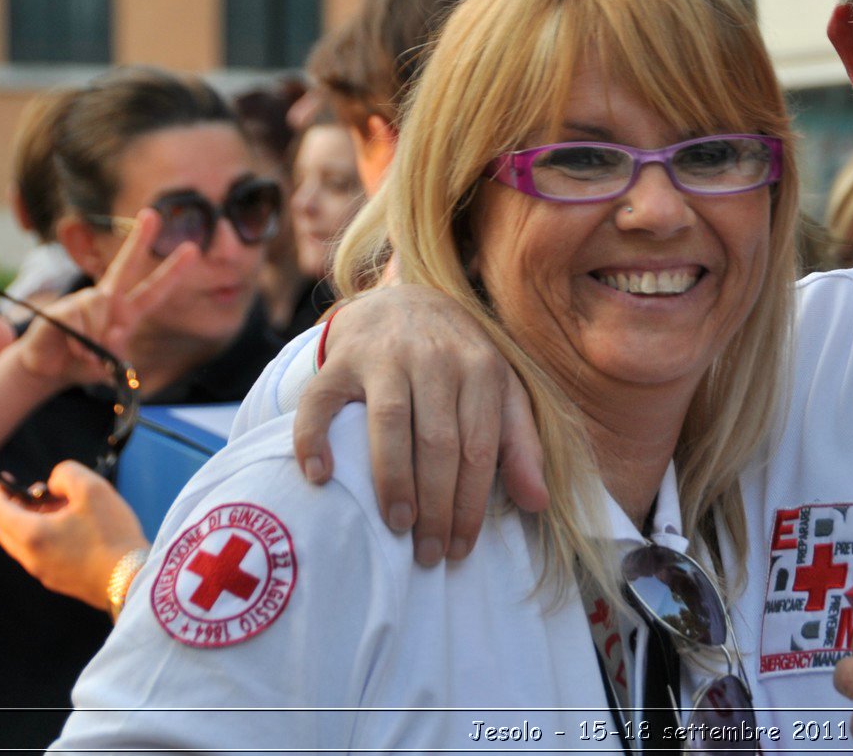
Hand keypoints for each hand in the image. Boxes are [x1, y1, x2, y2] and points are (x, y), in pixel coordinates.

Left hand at [0, 460, 148, 611]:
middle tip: (42, 494)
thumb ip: (66, 474)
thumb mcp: (93, 488)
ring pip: (23, 544)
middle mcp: (30, 557)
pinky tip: (75, 531)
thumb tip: (53, 483)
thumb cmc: (111, 533)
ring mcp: (43, 572)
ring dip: (33, 523)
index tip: (3, 481)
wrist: (131, 579)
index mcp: (31, 534)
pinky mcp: (59, 581)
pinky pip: (40, 555)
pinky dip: (45, 538)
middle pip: (5, 530)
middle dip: (16, 507)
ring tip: (65, 510)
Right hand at [16, 208, 197, 388]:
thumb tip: (112, 333)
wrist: (48, 371)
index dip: (173, 272)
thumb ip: (116, 352)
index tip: (192, 249)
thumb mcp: (109, 365)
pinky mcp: (61, 308)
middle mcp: (106, 300)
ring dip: (94, 337)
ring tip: (84, 352)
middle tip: (152, 213)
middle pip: (125, 266)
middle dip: (139, 240)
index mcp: (126, 312)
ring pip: (98, 308)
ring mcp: (82, 301)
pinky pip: (77, 320)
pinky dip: (78, 339)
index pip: (155, 290)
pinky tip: (70, 345)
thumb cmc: (83, 365)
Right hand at [292, 284, 546, 565]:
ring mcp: (384, 356)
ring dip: (392, 480)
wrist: (408, 299)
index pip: (479, 449)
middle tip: (429, 553)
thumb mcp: (500, 391)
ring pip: (388, 424)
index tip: (461, 549)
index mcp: (481, 369)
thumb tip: (538, 503)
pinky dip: (314, 438)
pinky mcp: (340, 359)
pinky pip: (320, 400)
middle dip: (436, 505)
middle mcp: (434, 359)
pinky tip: (320, 476)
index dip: (471, 504)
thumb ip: (520, 444)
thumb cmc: (459, 361)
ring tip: (397, 526)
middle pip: (438, 442)